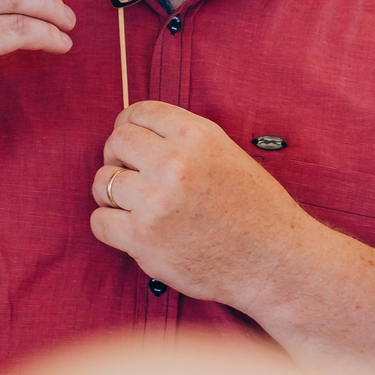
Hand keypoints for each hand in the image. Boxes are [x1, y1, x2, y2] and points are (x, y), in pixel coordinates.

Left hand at [91, 101, 322, 303]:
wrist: (275, 262)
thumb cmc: (256, 211)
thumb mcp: (227, 154)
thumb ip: (185, 140)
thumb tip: (139, 133)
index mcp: (197, 136)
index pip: (139, 112)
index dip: (128, 125)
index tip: (130, 141)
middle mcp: (174, 163)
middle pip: (116, 141)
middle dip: (117, 156)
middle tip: (129, 173)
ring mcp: (156, 202)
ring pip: (103, 181)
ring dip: (111, 193)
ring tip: (131, 205)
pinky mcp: (143, 239)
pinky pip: (100, 222)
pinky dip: (110, 226)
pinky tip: (130, 229)